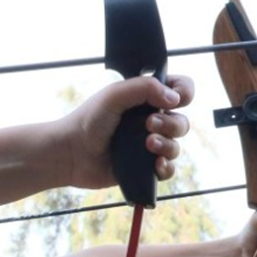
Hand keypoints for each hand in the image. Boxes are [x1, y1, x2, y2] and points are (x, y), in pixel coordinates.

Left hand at [61, 74, 193, 189]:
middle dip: (171, 123)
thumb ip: (144, 87)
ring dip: (167, 145)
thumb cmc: (88, 121)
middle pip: (182, 120)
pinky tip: (155, 164)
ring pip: (177, 145)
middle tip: (148, 125)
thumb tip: (174, 98)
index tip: (174, 99)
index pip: (180, 90)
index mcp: (146, 98)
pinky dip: (166, 167)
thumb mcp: (114, 95)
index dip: (184, 92)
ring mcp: (149, 144)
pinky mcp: (144, 167)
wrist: (71, 154)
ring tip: (148, 145)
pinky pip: (168, 169)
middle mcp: (151, 120)